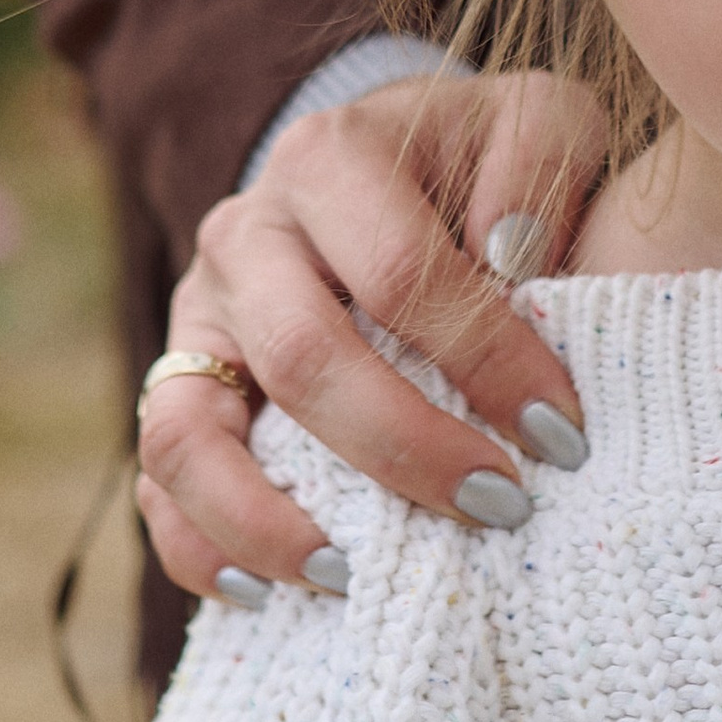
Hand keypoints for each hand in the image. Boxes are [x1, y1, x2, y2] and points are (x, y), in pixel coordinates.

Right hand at [135, 69, 608, 603]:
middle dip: (404, 449)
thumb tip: (512, 253)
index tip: (561, 433)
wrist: (397, 170)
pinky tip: (273, 597)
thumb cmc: (482, 164)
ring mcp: (200, 316)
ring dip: (270, 520)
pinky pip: (159, 484)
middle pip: (302, 357)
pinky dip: (201, 547)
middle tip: (498, 506)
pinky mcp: (181, 389)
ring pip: (187, 432)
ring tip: (361, 575)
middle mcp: (247, 232)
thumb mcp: (536, 124)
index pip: (399, 270)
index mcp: (332, 157)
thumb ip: (538, 160)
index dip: (485, 360)